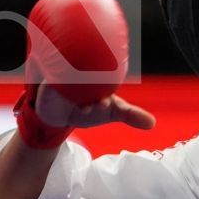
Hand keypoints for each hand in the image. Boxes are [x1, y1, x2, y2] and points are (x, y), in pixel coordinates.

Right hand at [34, 82, 156, 131]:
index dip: (104, 93)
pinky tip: (51, 88)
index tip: (106, 105)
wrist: (59, 116)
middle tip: (95, 108)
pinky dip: (49, 83)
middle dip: (91, 94)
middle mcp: (83, 74)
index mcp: (99, 78)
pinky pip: (45, 75)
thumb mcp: (110, 112)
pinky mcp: (47, 81)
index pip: (104, 79)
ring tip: (82, 109)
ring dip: (72, 93)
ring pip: (67, 78)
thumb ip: (131, 115)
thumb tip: (152, 124)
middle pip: (86, 77)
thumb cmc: (87, 108)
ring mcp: (65, 75)